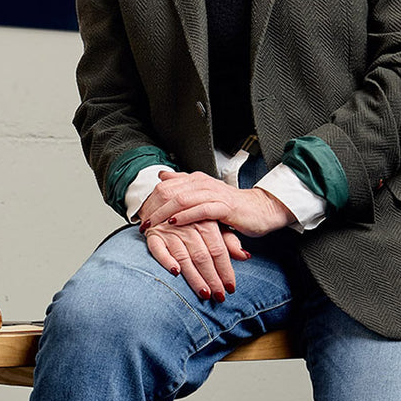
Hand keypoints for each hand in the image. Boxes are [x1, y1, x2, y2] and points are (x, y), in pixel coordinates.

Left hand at [139, 170, 295, 236]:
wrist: (260, 210)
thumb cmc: (231, 206)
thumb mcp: (203, 194)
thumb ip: (183, 184)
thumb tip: (162, 175)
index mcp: (196, 180)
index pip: (165, 186)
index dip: (150, 200)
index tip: (140, 215)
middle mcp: (203, 183)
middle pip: (169, 191)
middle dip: (152, 207)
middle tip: (142, 222)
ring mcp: (214, 194)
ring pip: (182, 199)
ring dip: (163, 213)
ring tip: (152, 224)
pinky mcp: (224, 207)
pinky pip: (200, 210)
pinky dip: (185, 216)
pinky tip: (174, 223)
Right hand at [144, 219, 248, 300]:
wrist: (165, 200)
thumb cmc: (192, 217)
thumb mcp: (213, 224)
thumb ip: (229, 239)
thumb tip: (245, 256)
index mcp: (205, 222)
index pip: (218, 250)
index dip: (225, 269)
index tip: (231, 288)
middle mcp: (188, 226)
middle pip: (202, 256)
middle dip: (212, 278)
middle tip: (219, 296)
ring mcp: (169, 231)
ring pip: (184, 257)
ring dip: (194, 277)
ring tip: (204, 293)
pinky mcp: (153, 235)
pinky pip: (158, 249)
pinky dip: (166, 260)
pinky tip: (175, 272)